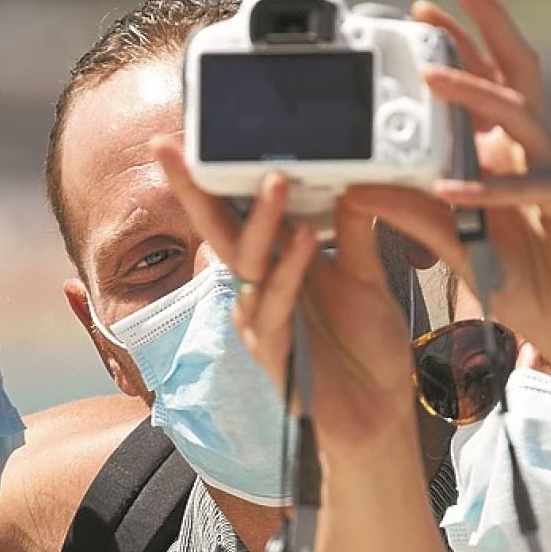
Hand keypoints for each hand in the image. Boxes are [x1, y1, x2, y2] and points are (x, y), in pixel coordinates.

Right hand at [151, 138, 420, 455]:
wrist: (380, 414)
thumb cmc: (367, 350)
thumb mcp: (367, 279)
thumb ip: (356, 234)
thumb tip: (353, 182)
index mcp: (276, 266)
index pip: (237, 213)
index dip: (216, 177)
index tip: (196, 137)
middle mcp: (259, 289)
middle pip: (218, 231)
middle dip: (192, 189)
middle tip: (170, 148)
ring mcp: (261, 321)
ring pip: (246, 264)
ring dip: (259, 221)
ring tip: (276, 179)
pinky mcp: (274, 353)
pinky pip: (275, 305)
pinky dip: (290, 270)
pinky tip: (306, 240)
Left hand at [346, 0, 550, 375]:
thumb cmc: (519, 281)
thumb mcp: (449, 242)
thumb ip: (409, 213)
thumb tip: (356, 189)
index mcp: (505, 150)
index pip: (485, 81)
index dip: (458, 44)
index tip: (419, 15)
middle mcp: (534, 148)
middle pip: (515, 69)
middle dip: (485, 26)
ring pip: (519, 113)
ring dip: (473, 94)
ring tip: (430, 78)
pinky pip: (527, 188)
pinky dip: (487, 189)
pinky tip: (451, 190)